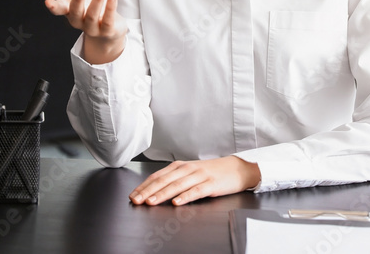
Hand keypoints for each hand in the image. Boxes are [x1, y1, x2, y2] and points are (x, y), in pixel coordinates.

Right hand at [44, 0, 126, 63]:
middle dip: (78, 0)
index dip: (54, 6)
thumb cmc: (89, 5)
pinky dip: (110, 7)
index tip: (48, 2)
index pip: (59, 9)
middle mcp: (78, 21)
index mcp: (68, 11)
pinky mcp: (107, 31)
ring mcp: (92, 28)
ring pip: (93, 14)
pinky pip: (108, 20)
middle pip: (76, 11)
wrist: (109, 26)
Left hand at [129, 157, 260, 205]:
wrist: (236, 168)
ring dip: (162, 194)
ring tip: (150, 202)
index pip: (157, 176)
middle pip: (164, 180)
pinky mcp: (211, 184)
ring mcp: (199, 176)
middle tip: (136, 200)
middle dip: (148, 191)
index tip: (133, 195)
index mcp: (180, 166)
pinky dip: (185, 197)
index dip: (144, 186)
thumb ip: (174, 179)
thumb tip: (153, 190)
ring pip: (177, 185)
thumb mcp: (190, 173)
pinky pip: (196, 191)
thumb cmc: (211, 172)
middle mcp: (188, 169)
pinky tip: (176, 203)